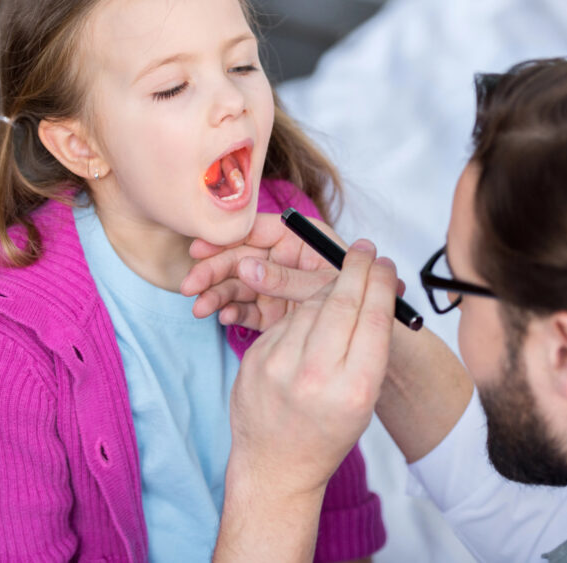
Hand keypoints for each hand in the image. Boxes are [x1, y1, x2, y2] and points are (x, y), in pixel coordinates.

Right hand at [180, 212, 343, 330]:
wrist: (375, 337)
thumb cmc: (359, 299)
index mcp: (299, 238)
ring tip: (200, 308)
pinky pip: (247, 308)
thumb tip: (246, 267)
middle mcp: (283, 258)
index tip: (200, 249)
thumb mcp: (324, 285)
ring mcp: (276, 285)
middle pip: (241, 258)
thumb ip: (286, 278)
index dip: (227, 238)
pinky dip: (233, 312)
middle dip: (213, 271)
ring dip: (217, 294)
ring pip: (238, 284)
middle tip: (190, 286)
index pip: (256, 230)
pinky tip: (223, 318)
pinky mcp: (272, 310)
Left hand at [227, 239, 397, 497]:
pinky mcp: (254, 359)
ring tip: (343, 280)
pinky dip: (302, 312)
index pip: (373, 319)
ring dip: (329, 288)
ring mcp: (279, 366)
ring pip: (310, 306)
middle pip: (342, 304)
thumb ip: (368, 349)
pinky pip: (286, 321)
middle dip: (357, 270)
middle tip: (365, 249)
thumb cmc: (328, 431)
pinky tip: (312, 314)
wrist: (276, 465)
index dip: (381, 284)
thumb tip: (374, 290)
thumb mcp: (363, 399)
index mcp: (355, 389)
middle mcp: (315, 376)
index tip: (386, 263)